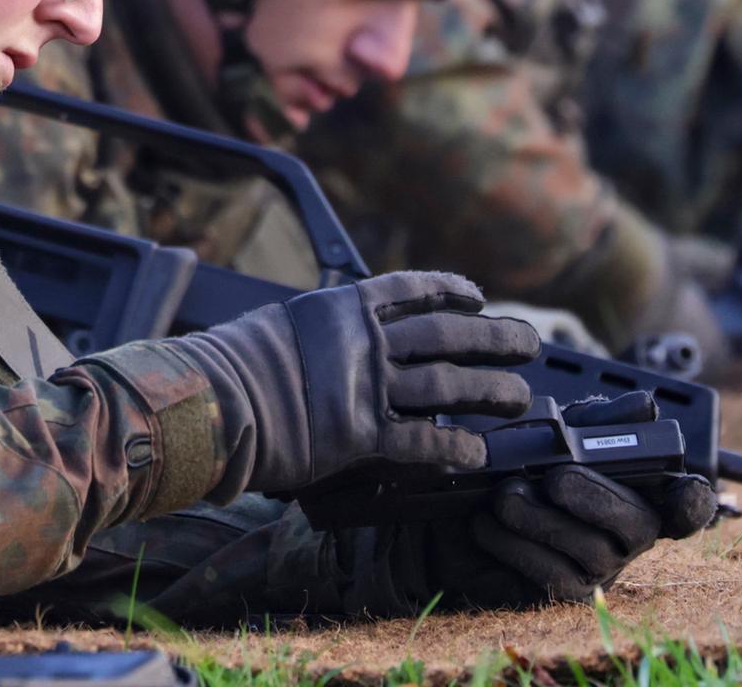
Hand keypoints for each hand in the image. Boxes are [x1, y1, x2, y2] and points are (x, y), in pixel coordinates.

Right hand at [171, 271, 538, 495]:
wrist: (213, 399)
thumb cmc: (235, 361)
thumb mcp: (284, 322)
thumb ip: (324, 327)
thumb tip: (344, 332)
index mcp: (344, 308)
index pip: (411, 290)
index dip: (450, 290)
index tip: (479, 296)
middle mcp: (363, 342)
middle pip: (445, 335)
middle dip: (492, 338)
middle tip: (528, 344)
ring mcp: (364, 387)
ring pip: (444, 385)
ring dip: (488, 390)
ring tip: (518, 396)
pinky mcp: (358, 436)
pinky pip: (420, 442)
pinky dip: (453, 447)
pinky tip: (477, 452)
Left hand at [368, 391, 715, 611]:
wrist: (456, 505)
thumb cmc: (518, 461)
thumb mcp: (553, 431)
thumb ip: (595, 420)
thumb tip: (644, 405)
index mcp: (635, 489)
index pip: (685, 503)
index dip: (693, 500)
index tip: (686, 489)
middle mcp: (626, 534)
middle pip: (637, 525)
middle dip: (597, 498)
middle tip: (555, 477)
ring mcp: (596, 569)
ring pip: (590, 553)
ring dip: (543, 521)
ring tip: (505, 495)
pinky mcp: (559, 595)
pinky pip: (550, 578)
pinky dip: (516, 547)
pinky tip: (486, 523)